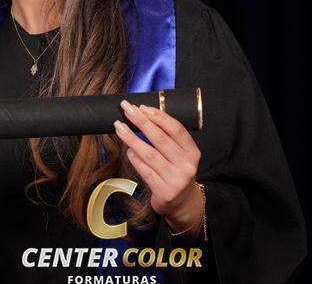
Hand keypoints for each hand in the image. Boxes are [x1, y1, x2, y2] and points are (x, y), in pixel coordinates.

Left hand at [114, 100, 203, 233]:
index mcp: (192, 152)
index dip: (158, 116)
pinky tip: (128, 150)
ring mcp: (176, 180)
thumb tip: (142, 115)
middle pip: (161, 139)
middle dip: (141, 122)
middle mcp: (186, 165)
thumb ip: (167, 138)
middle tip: (127, 110)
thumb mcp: (180, 155)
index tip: (142, 107)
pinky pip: (145, 171)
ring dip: (131, 138)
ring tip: (119, 127)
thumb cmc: (176, 172)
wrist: (182, 203)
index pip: (176, 129)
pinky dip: (135, 159)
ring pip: (149, 154)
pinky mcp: (164, 192)